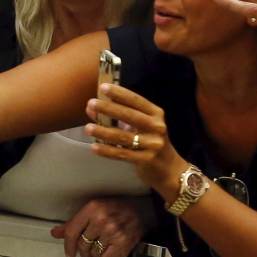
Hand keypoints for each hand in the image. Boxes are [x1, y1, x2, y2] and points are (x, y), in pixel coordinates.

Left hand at [51, 197, 148, 256]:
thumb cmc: (113, 209)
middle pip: (83, 244)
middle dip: (82, 253)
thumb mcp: (92, 210)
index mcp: (91, 209)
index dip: (68, 246)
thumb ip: (74, 223)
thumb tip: (54, 234)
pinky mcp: (123, 243)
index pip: (72, 231)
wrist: (140, 211)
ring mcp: (113, 233)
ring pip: (94, 252)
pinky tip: (104, 256)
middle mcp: (101, 221)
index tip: (69, 255)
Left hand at [85, 83, 185, 198]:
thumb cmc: (150, 142)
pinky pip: (122, 154)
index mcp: (156, 114)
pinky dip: (106, 150)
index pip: (136, 100)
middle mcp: (156, 127)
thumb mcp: (138, 127)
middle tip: (91, 103)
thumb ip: (117, 117)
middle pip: (129, 115)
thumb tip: (90, 108)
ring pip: (123, 136)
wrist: (169, 169)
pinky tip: (93, 147)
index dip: (119, 93)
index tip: (103, 87)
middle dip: (108, 108)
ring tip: (87, 127)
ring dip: (103, 131)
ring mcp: (153, 144)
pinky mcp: (146, 160)